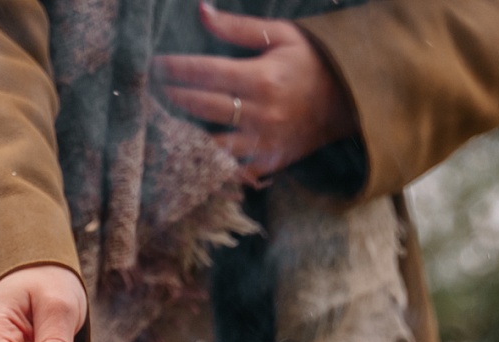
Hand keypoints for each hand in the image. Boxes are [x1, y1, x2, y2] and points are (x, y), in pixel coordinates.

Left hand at [152, 2, 356, 178]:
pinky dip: (209, 164)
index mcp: (262, 78)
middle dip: (171, 97)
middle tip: (149, 91)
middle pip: (202, 107)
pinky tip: (188, 155)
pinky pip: (232, 169)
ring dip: (182, 134)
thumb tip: (202, 11)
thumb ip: (238, 27)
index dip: (176, 69)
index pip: (206, 72)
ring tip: (159, 124)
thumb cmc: (311, 62)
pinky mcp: (269, 162)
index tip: (153, 65)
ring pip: (211, 144)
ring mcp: (265, 142)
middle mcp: (261, 113)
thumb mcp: (281, 35)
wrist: (348, 101)